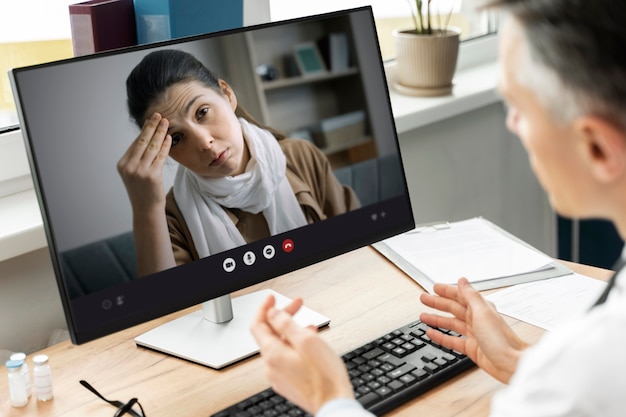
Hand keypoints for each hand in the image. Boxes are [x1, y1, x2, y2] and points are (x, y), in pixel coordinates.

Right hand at [117, 112, 170, 212]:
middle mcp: (129, 166)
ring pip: (152, 147)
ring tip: (166, 123)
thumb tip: (148, 136)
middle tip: (159, 115)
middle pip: (143, 142)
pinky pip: (160, 156)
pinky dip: (165, 146)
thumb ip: (138, 157)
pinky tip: (168, 138)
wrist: (146, 209)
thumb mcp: (135, 172)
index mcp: (123, 164)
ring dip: (160, 133)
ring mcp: (140, 171)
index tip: (151, 120)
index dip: (145, 130)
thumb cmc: (143, 190)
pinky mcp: (151, 175)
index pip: (136, 143)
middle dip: (152, 127)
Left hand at [251, 295, 353, 414]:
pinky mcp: (288, 383)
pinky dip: (294, 346)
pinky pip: (286, 359)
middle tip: (297, 305)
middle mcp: (271, 366)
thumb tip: (272, 314)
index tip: (272, 298)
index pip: (258, 325)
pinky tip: (310, 345)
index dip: (264, 308)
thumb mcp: (307, 341)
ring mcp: (279, 376)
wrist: (334, 404)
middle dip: (283, 317)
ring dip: (291, 332)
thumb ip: (286, 325)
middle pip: (270, 334)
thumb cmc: (324, 376)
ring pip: (280, 346)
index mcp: (272, 354)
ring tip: (309, 325)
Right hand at [419, 278, 528, 383]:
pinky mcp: (471, 348)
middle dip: (437, 303)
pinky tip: (432, 333)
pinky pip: (451, 340)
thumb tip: (462, 280)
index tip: (435, 287)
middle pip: (452, 308)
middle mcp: (476, 319)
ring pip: (450, 324)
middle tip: (424, 299)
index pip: (459, 295)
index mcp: (480, 308)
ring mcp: (473, 334)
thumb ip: (471, 296)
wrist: (512, 363)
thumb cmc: (502, 339)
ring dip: (437, 319)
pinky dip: (440, 337)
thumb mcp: (483, 312)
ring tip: (423, 316)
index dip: (446, 291)